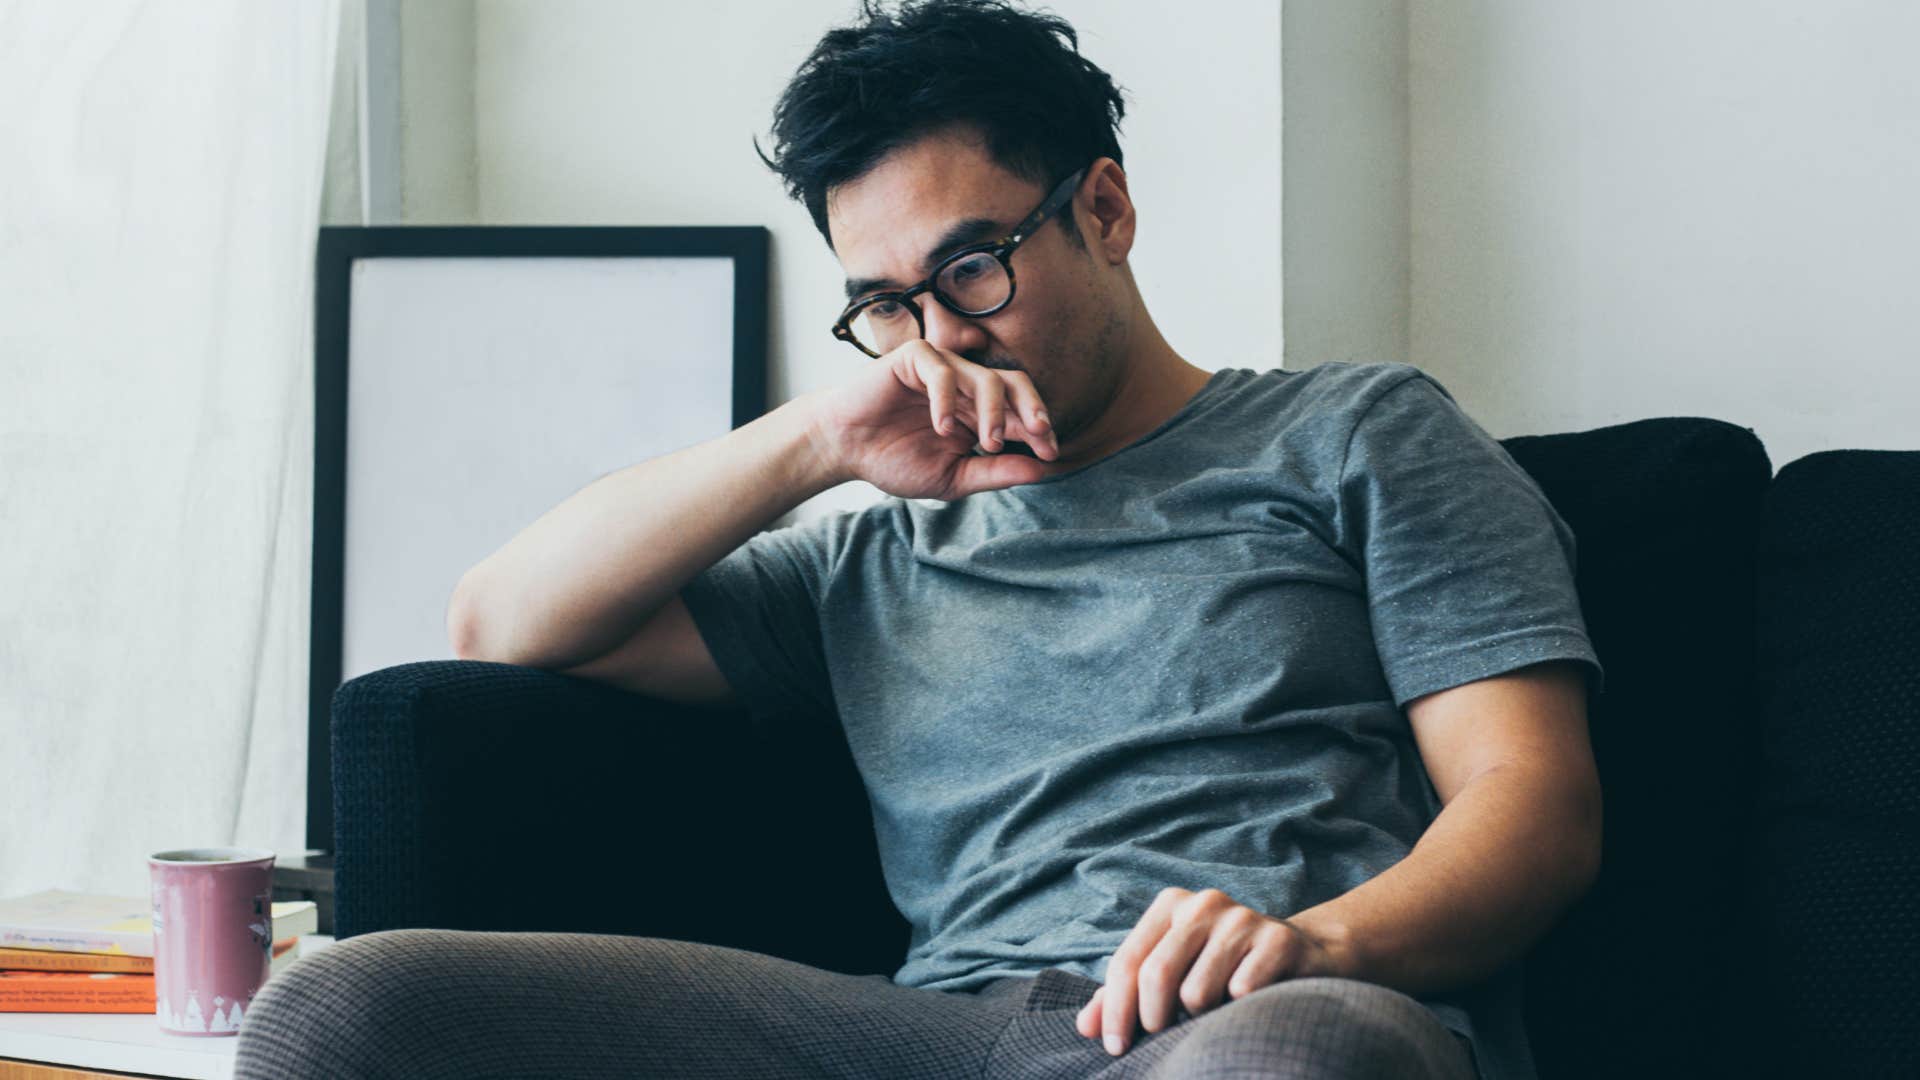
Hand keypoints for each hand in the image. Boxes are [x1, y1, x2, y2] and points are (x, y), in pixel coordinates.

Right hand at [798, 340, 1060, 500]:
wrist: (844, 449)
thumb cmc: (895, 461)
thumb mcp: (952, 477)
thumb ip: (994, 472)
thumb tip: (1042, 471)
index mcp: (978, 412)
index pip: (1021, 411)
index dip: (1039, 430)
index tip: (1050, 454)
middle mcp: (965, 386)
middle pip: (1015, 383)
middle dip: (1032, 408)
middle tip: (1039, 434)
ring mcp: (942, 369)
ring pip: (984, 377)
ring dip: (993, 411)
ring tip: (987, 442)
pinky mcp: (913, 358)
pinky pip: (941, 371)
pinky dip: (946, 398)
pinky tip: (943, 428)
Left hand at [1075, 887, 1345, 1055]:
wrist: (1300, 955)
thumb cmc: (1220, 969)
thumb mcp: (1170, 973)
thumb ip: (1123, 996)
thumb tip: (1086, 1028)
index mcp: (1171, 905)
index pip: (1127, 961)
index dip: (1115, 1009)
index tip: (1114, 1048)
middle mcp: (1204, 903)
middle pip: (1156, 974)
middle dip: (1151, 1019)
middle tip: (1159, 1040)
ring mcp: (1243, 918)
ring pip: (1197, 992)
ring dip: (1201, 1017)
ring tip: (1215, 1011)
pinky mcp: (1278, 940)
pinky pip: (1241, 993)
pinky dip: (1239, 1009)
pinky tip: (1249, 1003)